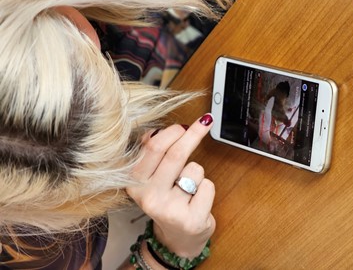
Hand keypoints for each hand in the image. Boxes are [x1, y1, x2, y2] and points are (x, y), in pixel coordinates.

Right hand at [127, 115, 214, 257]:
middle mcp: (149, 197)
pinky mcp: (191, 219)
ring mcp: (170, 210)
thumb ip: (151, 154)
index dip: (172, 131)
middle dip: (193, 134)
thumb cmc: (168, 200)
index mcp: (135, 183)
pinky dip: (207, 187)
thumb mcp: (152, 178)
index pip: (153, 148)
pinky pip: (207, 186)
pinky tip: (197, 200)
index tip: (184, 125)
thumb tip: (155, 131)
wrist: (178, 238)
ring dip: (198, 171)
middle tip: (204, 123)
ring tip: (189, 186)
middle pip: (175, 155)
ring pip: (194, 169)